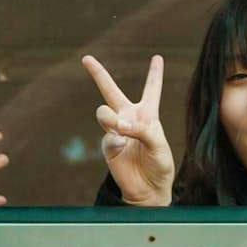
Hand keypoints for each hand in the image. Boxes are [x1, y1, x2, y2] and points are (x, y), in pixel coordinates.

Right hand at [83, 55, 173, 206]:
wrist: (149, 189)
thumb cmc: (160, 165)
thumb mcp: (159, 144)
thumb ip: (141, 129)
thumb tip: (118, 124)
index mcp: (148, 114)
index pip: (152, 89)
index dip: (155, 73)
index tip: (157, 57)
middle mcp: (130, 117)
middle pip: (111, 91)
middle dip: (98, 74)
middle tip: (86, 58)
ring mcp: (116, 130)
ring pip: (103, 112)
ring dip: (110, 117)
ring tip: (121, 129)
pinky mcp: (108, 145)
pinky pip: (107, 135)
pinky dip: (114, 139)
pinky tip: (121, 146)